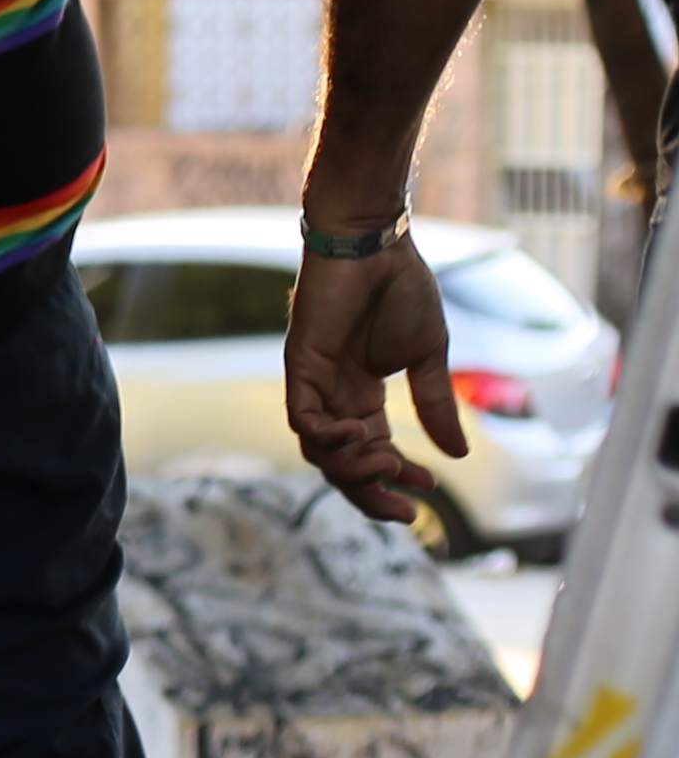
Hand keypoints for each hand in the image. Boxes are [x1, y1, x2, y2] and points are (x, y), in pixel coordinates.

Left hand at [283, 235, 457, 530]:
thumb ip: (435, 405)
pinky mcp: (300, 365)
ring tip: (389, 468)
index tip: (429, 490)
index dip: (396, 478)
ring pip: (319, 449)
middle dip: (371, 492)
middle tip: (404, 511)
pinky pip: (302, 418)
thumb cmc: (401, 290)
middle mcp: (334, 394)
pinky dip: (326, 438)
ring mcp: (314, 381)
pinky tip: (359, 438)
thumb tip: (458, 455)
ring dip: (353, 469)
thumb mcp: (426, 358)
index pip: (371, 452)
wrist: (375, 246)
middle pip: (341, 461)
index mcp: (363, 394)